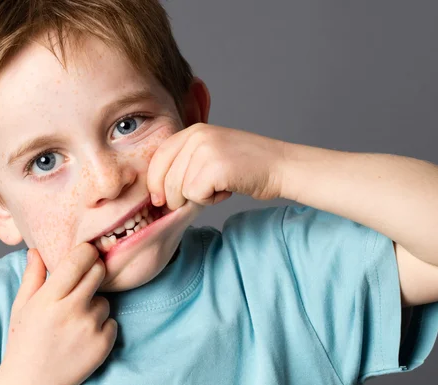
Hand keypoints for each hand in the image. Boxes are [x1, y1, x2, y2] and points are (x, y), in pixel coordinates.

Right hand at [0, 244, 117, 384]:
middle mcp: (71, 310)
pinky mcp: (103, 344)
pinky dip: (102, 326)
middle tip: (84, 282)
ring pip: (105, 300)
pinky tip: (84, 336)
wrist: (32, 383)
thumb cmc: (24, 341)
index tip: (86, 251)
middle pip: (98, 272)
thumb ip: (33, 276)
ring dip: (95, 304)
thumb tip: (36, 249)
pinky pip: (112, 322)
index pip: (78, 260)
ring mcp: (89, 328)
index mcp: (49, 298)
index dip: (86, 251)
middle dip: (94, 271)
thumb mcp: (22, 306)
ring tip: (76, 320)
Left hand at [147, 123, 286, 209]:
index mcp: (193, 131)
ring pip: (178, 189)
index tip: (160, 199)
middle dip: (175, 197)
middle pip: (165, 178)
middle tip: (199, 197)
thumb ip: (187, 161)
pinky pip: (195, 196)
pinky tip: (226, 190)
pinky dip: (210, 201)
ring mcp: (205, 150)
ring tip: (219, 188)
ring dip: (197, 198)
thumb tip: (157, 190)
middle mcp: (196, 136)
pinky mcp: (214, 167)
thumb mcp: (212, 152)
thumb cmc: (248, 166)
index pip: (158, 158)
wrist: (281, 166)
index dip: (155, 183)